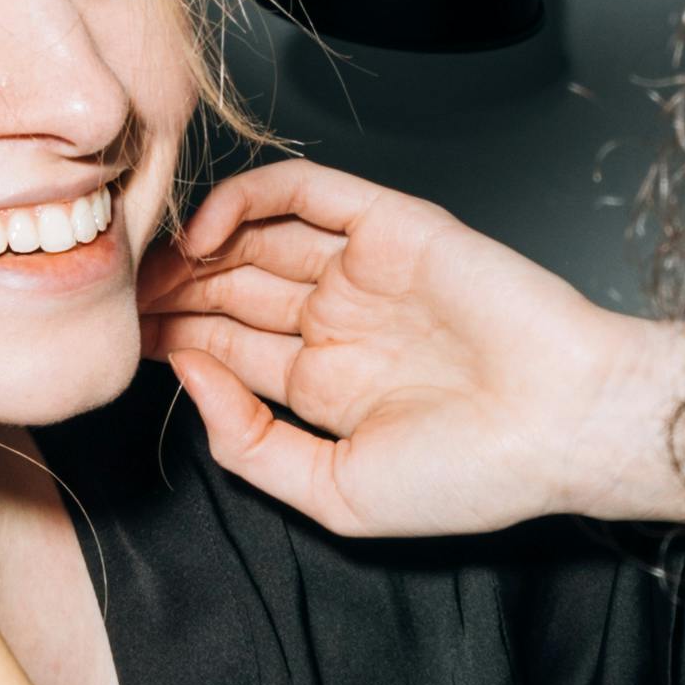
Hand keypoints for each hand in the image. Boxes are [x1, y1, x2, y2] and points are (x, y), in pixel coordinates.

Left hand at [149, 163, 684, 538]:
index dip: (173, 339)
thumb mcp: (333, 492)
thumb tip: (186, 376)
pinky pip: (304, 191)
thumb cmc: (475, 474)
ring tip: (149, 265)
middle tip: (119, 296)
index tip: (123, 343)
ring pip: (256, 237)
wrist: (565, 425)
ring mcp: (364, 270)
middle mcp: (344, 322)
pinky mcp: (390, 224)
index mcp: (331, 385)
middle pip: (232, 288)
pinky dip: (246, 198)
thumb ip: (248, 444)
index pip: (228, 348)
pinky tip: (204, 230)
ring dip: (197, 247)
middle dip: (172, 291)